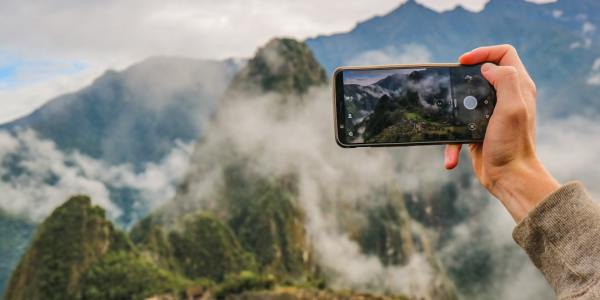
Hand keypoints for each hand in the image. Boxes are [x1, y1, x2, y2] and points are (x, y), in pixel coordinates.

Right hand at [444, 45, 559, 221]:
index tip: (463, 62)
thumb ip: (506, 80)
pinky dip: (452, 142)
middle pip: (482, 72)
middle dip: (462, 77)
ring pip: (466, 98)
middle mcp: (506, 96)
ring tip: (446, 121)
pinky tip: (451, 157)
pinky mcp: (477, 129)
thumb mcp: (513, 108)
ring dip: (453, 111)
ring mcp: (491, 113)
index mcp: (518, 87)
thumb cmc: (512, 144)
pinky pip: (459, 125)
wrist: (509, 178)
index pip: (504, 54)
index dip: (483, 52)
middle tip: (449, 84)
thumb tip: (487, 68)